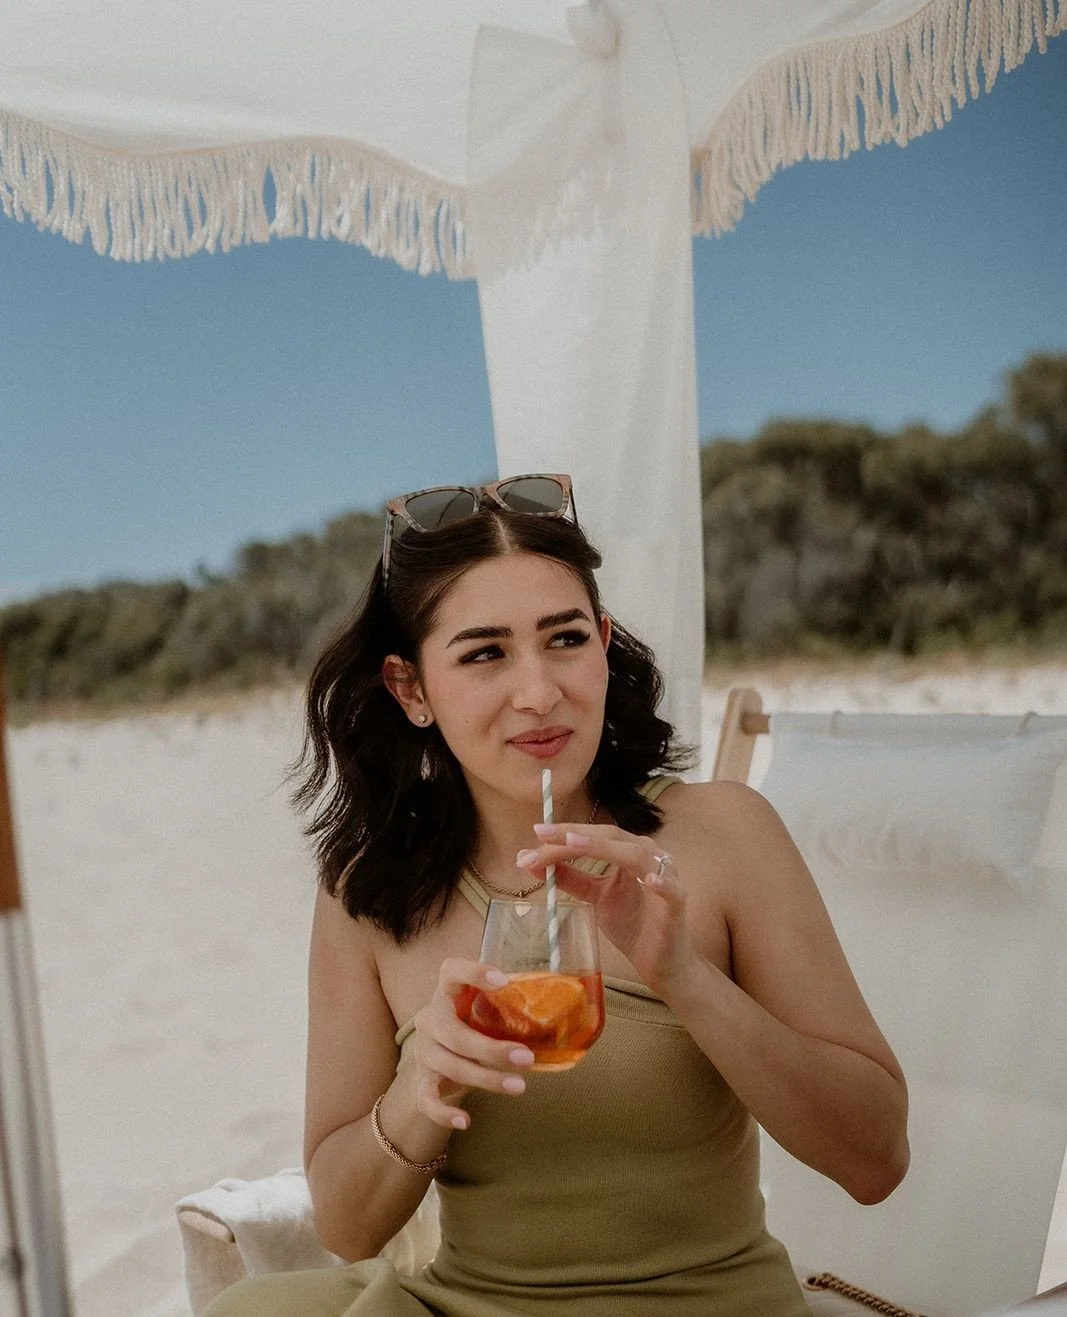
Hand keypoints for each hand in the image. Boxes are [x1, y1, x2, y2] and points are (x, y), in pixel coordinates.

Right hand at [409, 958, 535, 1129]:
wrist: (438, 1061)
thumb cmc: (473, 1027)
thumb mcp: (485, 1011)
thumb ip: (511, 1008)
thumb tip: (573, 1008)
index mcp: (447, 992)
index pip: (451, 971)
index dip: (473, 972)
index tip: (503, 980)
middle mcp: (430, 1019)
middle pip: (454, 1032)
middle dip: (492, 1049)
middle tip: (526, 1057)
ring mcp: (423, 1051)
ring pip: (450, 1066)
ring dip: (486, 1078)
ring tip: (519, 1086)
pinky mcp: (421, 1081)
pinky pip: (427, 1100)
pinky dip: (444, 1112)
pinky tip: (465, 1122)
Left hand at [516, 825, 698, 995]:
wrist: (660, 961)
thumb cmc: (632, 923)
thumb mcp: (595, 897)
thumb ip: (571, 878)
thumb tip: (532, 861)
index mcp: (628, 851)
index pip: (595, 835)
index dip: (564, 834)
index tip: (534, 835)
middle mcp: (648, 856)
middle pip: (610, 837)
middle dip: (574, 835)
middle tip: (542, 835)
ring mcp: (666, 877)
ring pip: (636, 855)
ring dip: (605, 849)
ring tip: (574, 844)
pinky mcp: (677, 904)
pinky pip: (672, 890)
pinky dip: (662, 883)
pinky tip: (649, 880)